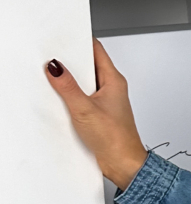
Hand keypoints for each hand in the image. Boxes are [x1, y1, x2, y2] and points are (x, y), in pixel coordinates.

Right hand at [45, 40, 146, 190]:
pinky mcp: (99, 113)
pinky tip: (64, 102)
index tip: (62, 40)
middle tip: (55, 62)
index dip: (79, 41)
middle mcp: (111, 88)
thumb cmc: (116, 139)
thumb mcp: (85, 109)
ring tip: (58, 83)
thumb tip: (55, 68)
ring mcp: (105, 100)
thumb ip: (68, 86)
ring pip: (84, 82)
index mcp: (114, 80)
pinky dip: (72, 97)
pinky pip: (82, 97)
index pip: (96, 49)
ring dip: (71, 82)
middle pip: (88, 65)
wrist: (124, 164)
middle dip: (71, 62)